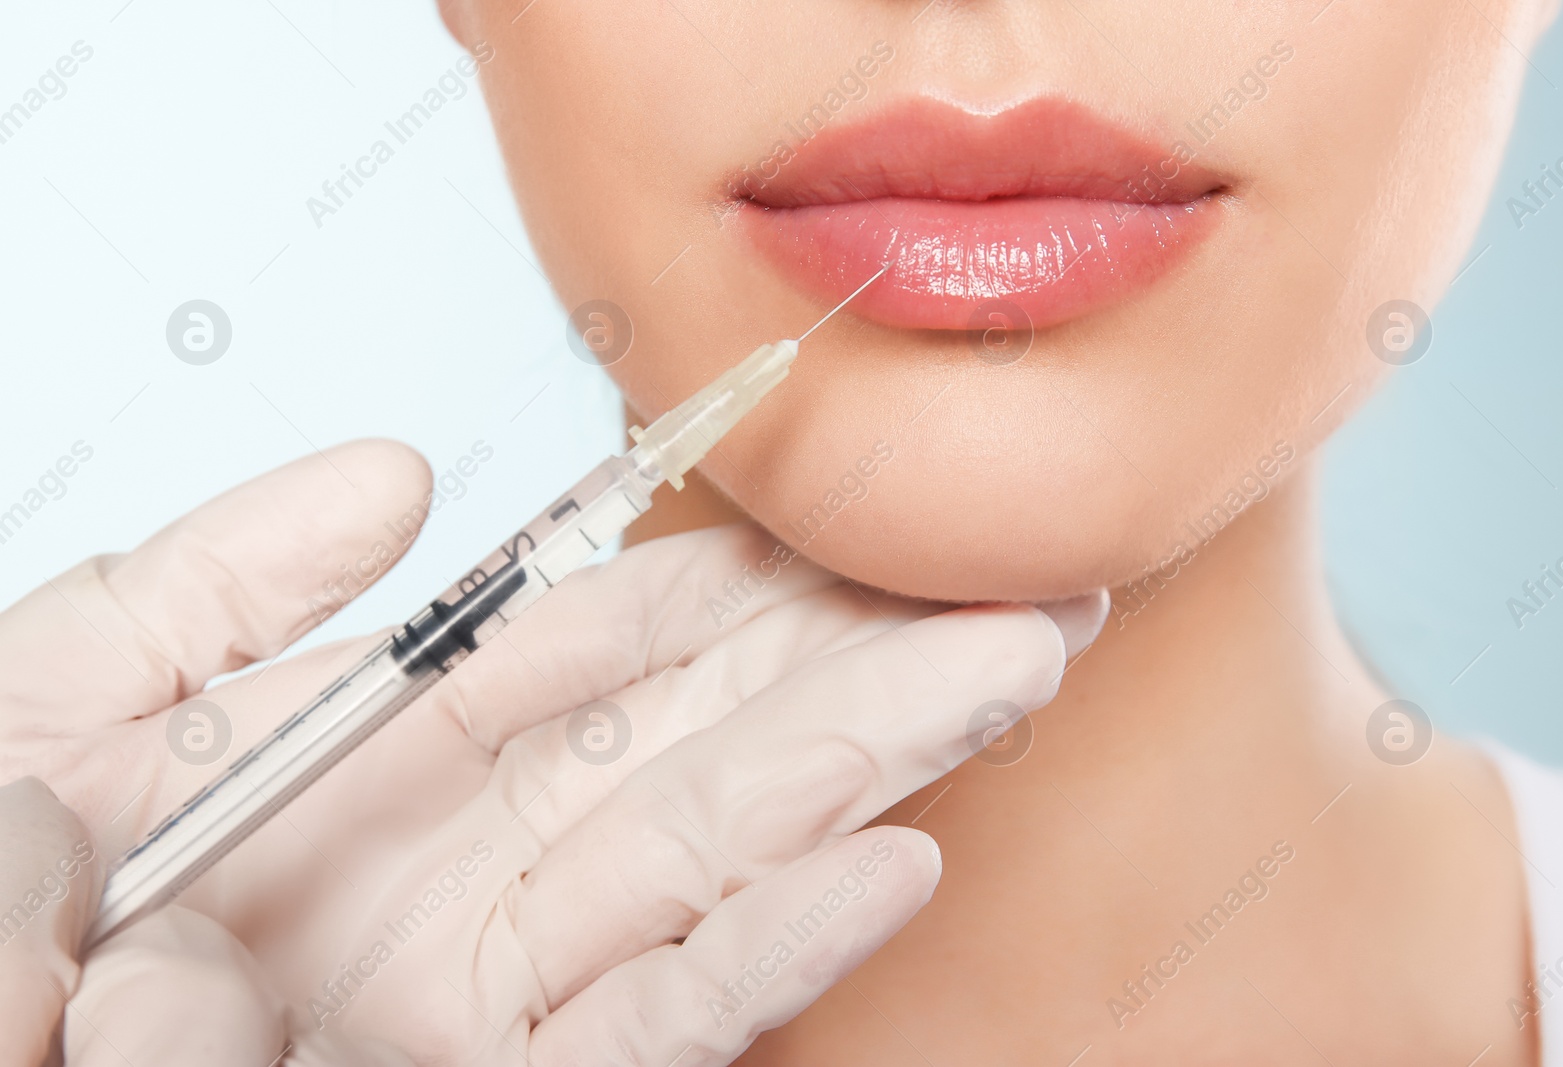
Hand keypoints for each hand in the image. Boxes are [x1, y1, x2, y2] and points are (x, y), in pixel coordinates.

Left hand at [0, 441, 1105, 1063]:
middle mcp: (463, 872)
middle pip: (703, 746)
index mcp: (377, 767)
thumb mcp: (59, 695)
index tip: (848, 518)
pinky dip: (778, 943)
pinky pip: (655, 1017)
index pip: (600, 650)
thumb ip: (222, 582)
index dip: (737, 580)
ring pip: (716, 858)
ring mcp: (487, 992)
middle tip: (1014, 581)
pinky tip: (892, 853)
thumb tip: (394, 479)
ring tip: (1007, 669)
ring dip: (871, 761)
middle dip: (867, 659)